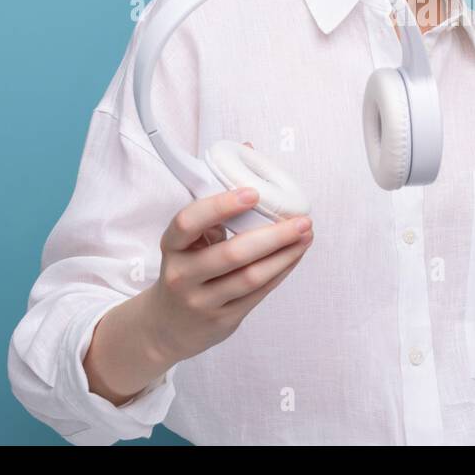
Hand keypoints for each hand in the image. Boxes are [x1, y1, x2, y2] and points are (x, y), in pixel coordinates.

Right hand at [145, 180, 312, 366]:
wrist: (168, 324)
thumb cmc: (187, 266)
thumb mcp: (189, 237)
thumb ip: (215, 199)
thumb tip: (247, 150)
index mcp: (172, 245)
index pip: (189, 222)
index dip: (221, 206)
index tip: (253, 193)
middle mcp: (183, 274)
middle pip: (232, 254)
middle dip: (273, 235)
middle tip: (302, 219)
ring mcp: (202, 300)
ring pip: (250, 277)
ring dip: (285, 254)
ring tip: (306, 234)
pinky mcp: (223, 319)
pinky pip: (258, 293)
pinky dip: (281, 271)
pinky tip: (295, 254)